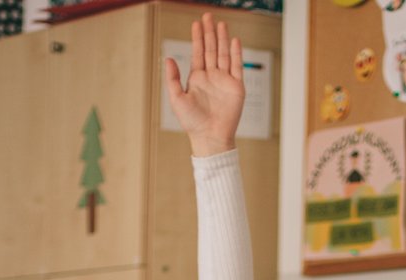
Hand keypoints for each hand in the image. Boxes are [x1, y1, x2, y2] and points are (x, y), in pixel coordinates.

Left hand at [165, 14, 245, 157]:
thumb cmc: (192, 122)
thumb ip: (173, 79)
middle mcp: (211, 77)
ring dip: (223, 39)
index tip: (196, 23)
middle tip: (208, 16)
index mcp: (197, 78)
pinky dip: (236, 53)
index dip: (197, 37)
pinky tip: (234, 41)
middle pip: (211, 49)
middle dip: (209, 33)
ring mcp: (224, 80)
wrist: (210, 137)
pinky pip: (237, 66)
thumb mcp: (177, 99)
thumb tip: (168, 58)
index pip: (198, 52)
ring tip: (221, 24)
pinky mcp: (236, 87)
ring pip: (223, 54)